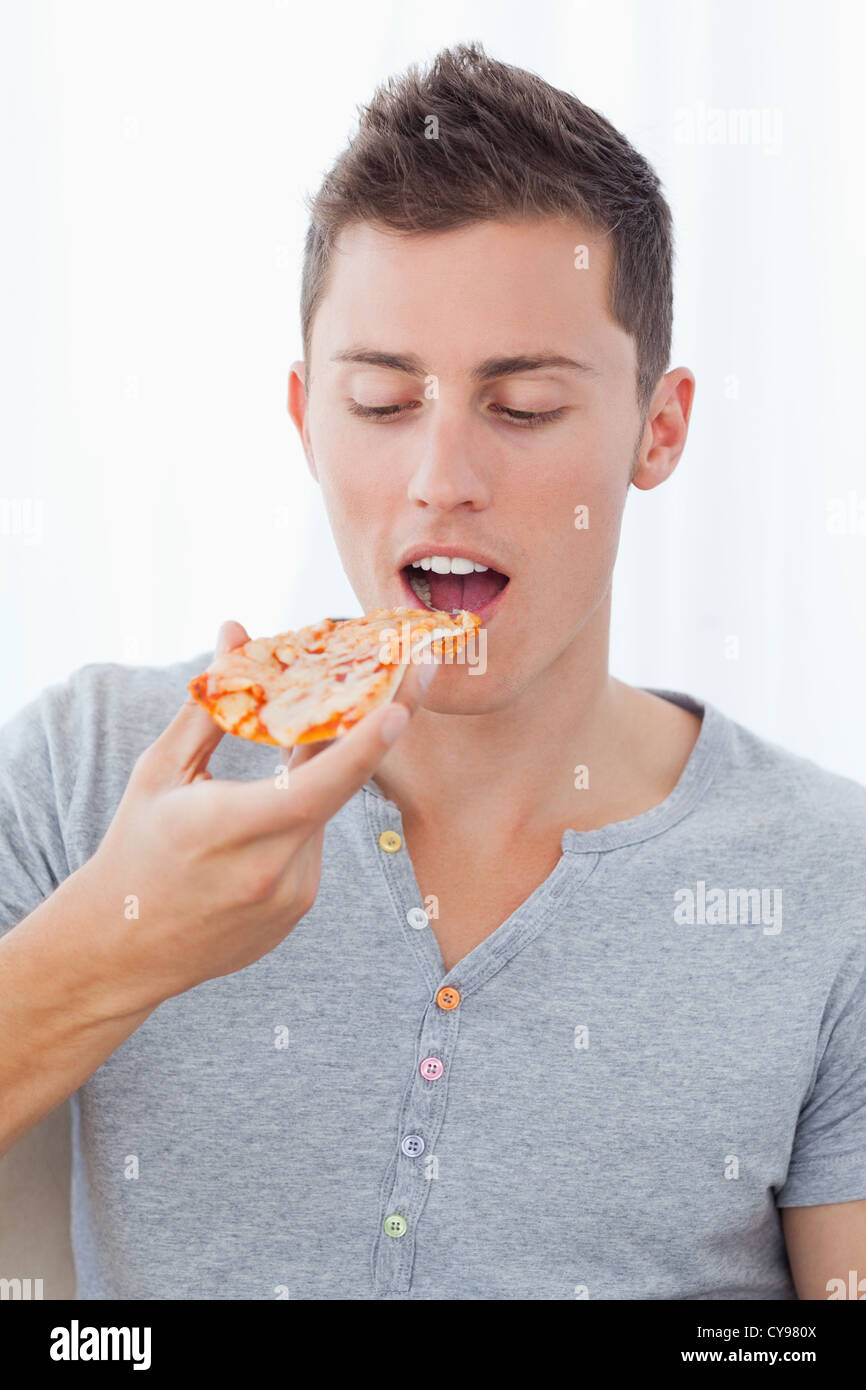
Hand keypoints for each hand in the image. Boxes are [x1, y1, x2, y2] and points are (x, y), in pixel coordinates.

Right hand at [80, 620, 434, 1010]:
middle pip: (334, 789)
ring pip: (321, 814)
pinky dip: (297, 819)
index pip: (313, 787)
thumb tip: (237, 632)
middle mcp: (270, 870)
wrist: (123, 948)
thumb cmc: (136, 849)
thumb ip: (210, 703)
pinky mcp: (297, 911)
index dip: (362, 747)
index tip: (399, 707)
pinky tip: (256, 824)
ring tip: (263, 776)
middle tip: (405, 677)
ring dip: (309, 783)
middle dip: (370, 732)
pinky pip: (312, 845)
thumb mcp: (161, 771)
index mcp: (229, 830)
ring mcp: (291, 897)